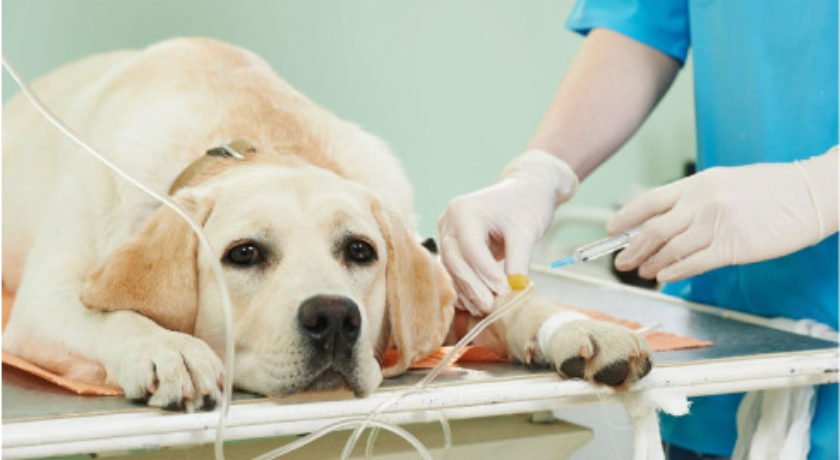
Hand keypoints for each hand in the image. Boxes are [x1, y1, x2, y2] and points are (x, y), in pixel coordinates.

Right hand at [438, 150, 577, 313]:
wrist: (526, 189)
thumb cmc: (527, 204)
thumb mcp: (526, 232)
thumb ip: (518, 262)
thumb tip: (513, 293)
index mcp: (464, 210)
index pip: (471, 249)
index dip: (486, 274)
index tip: (504, 292)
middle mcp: (449, 221)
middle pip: (455, 260)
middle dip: (473, 286)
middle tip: (491, 307)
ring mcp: (447, 232)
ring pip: (452, 269)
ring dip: (468, 291)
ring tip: (487, 309)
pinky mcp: (452, 244)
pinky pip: (455, 269)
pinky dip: (466, 286)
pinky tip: (478, 302)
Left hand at [608, 147, 838, 281]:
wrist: (813, 193)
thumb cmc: (773, 189)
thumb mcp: (727, 182)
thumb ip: (696, 199)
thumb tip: (667, 219)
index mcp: (699, 183)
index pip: (651, 200)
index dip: (626, 216)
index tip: (611, 228)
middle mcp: (703, 202)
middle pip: (654, 228)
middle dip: (633, 248)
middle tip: (622, 261)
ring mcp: (717, 224)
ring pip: (671, 249)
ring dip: (652, 264)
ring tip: (643, 272)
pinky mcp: (734, 247)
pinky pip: (694, 263)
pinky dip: (675, 272)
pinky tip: (664, 278)